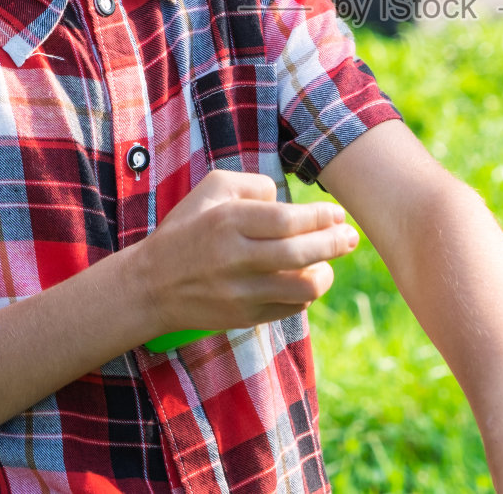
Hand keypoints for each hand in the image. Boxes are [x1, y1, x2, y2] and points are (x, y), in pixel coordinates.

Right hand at [127, 169, 358, 339]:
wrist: (151, 285)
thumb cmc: (187, 229)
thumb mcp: (211, 190)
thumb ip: (253, 184)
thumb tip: (286, 197)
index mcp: (228, 222)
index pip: (287, 220)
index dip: (320, 217)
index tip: (337, 215)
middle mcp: (235, 258)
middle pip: (301, 253)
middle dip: (335, 244)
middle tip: (350, 237)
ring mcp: (241, 292)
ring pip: (302, 288)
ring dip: (325, 274)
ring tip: (328, 264)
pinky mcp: (245, 318)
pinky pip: (291, 308)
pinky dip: (305, 295)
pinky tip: (305, 280)